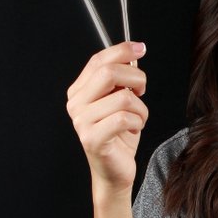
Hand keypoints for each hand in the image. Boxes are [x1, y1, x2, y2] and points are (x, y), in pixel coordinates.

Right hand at [65, 41, 148, 192]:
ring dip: (141, 109)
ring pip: (124, 98)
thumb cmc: (119, 133)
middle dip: (136, 78)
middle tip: (142, 91)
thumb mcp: (122, 100)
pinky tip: (132, 130)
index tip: (141, 48)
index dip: (122, 51)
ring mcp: (81, 121)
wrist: (114, 168)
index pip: (98, 61)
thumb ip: (122, 78)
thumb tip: (133, 55)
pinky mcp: (92, 138)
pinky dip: (138, 122)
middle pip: (109, 73)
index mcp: (79, 90)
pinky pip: (125, 118)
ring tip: (136, 119)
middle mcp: (76, 103)